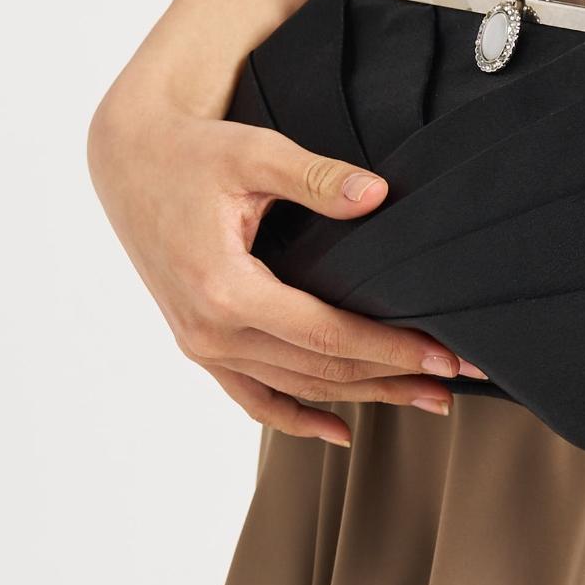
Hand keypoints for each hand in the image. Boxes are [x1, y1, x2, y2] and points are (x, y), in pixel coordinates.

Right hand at [88, 73, 482, 444]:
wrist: (129, 159)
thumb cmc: (192, 151)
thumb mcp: (254, 152)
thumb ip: (316, 177)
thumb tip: (378, 195)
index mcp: (224, 289)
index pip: (328, 336)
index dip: (392, 349)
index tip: (447, 357)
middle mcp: (209, 330)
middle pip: (319, 371)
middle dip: (394, 378)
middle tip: (455, 382)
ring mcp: (201, 344)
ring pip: (295, 387)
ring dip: (362, 397)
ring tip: (424, 399)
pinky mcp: (198, 343)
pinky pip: (251, 397)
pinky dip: (295, 418)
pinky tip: (341, 433)